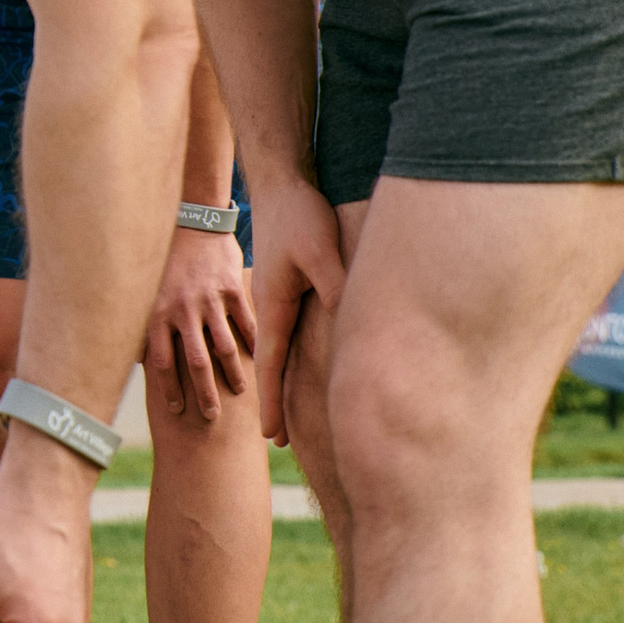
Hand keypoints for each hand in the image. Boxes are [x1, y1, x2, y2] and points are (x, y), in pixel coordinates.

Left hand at [145, 228, 256, 423]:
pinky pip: (245, 322)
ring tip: (240, 392)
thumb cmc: (164, 261)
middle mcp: (183, 310)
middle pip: (196, 363)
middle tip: (211, 416)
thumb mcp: (145, 291)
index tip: (177, 410)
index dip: (170, 389)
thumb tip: (133, 359)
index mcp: (158, 314)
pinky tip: (260, 359)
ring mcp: (209, 300)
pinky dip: (253, 343)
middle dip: (204, 394)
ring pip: (224, 347)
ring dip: (233, 374)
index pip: (162, 363)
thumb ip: (142, 324)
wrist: (190, 222)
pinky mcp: (231, 289)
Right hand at [248, 177, 345, 446]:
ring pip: (283, 349)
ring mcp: (279, 296)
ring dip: (284, 381)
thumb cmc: (300, 215)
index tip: (272, 438)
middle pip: (274, 365)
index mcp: (274, 306)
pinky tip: (305, 361)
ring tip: (291, 410)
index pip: (273, 366)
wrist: (280, 181)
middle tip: (280, 441)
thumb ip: (336, 287)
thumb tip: (352, 326)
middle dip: (276, 402)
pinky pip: (290, 331)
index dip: (273, 403)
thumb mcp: (321, 251)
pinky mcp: (289, 284)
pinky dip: (293, 356)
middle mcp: (271, 306)